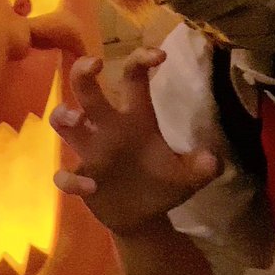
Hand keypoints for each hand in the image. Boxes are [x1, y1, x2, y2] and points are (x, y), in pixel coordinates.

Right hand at [50, 48, 223, 234]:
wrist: (143, 219)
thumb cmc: (163, 186)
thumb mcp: (188, 178)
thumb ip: (201, 168)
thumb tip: (211, 160)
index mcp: (135, 119)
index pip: (133, 79)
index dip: (141, 61)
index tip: (159, 56)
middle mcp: (108, 128)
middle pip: (86, 91)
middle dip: (83, 72)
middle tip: (94, 65)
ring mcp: (90, 151)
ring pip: (63, 123)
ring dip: (63, 116)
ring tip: (77, 120)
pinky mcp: (79, 178)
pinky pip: (64, 174)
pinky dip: (73, 179)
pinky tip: (91, 187)